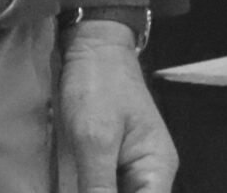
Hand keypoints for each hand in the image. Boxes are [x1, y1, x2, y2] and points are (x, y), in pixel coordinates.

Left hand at [57, 22, 177, 192]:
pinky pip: (104, 190)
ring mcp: (128, 170)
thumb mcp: (96, 137)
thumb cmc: (99, 84)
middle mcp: (148, 173)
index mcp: (156, 167)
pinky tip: (69, 184)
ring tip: (71, 181)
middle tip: (75, 185)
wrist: (93, 49)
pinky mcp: (110, 166)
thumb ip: (98, 185)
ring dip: (91, 192)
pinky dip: (88, 190)